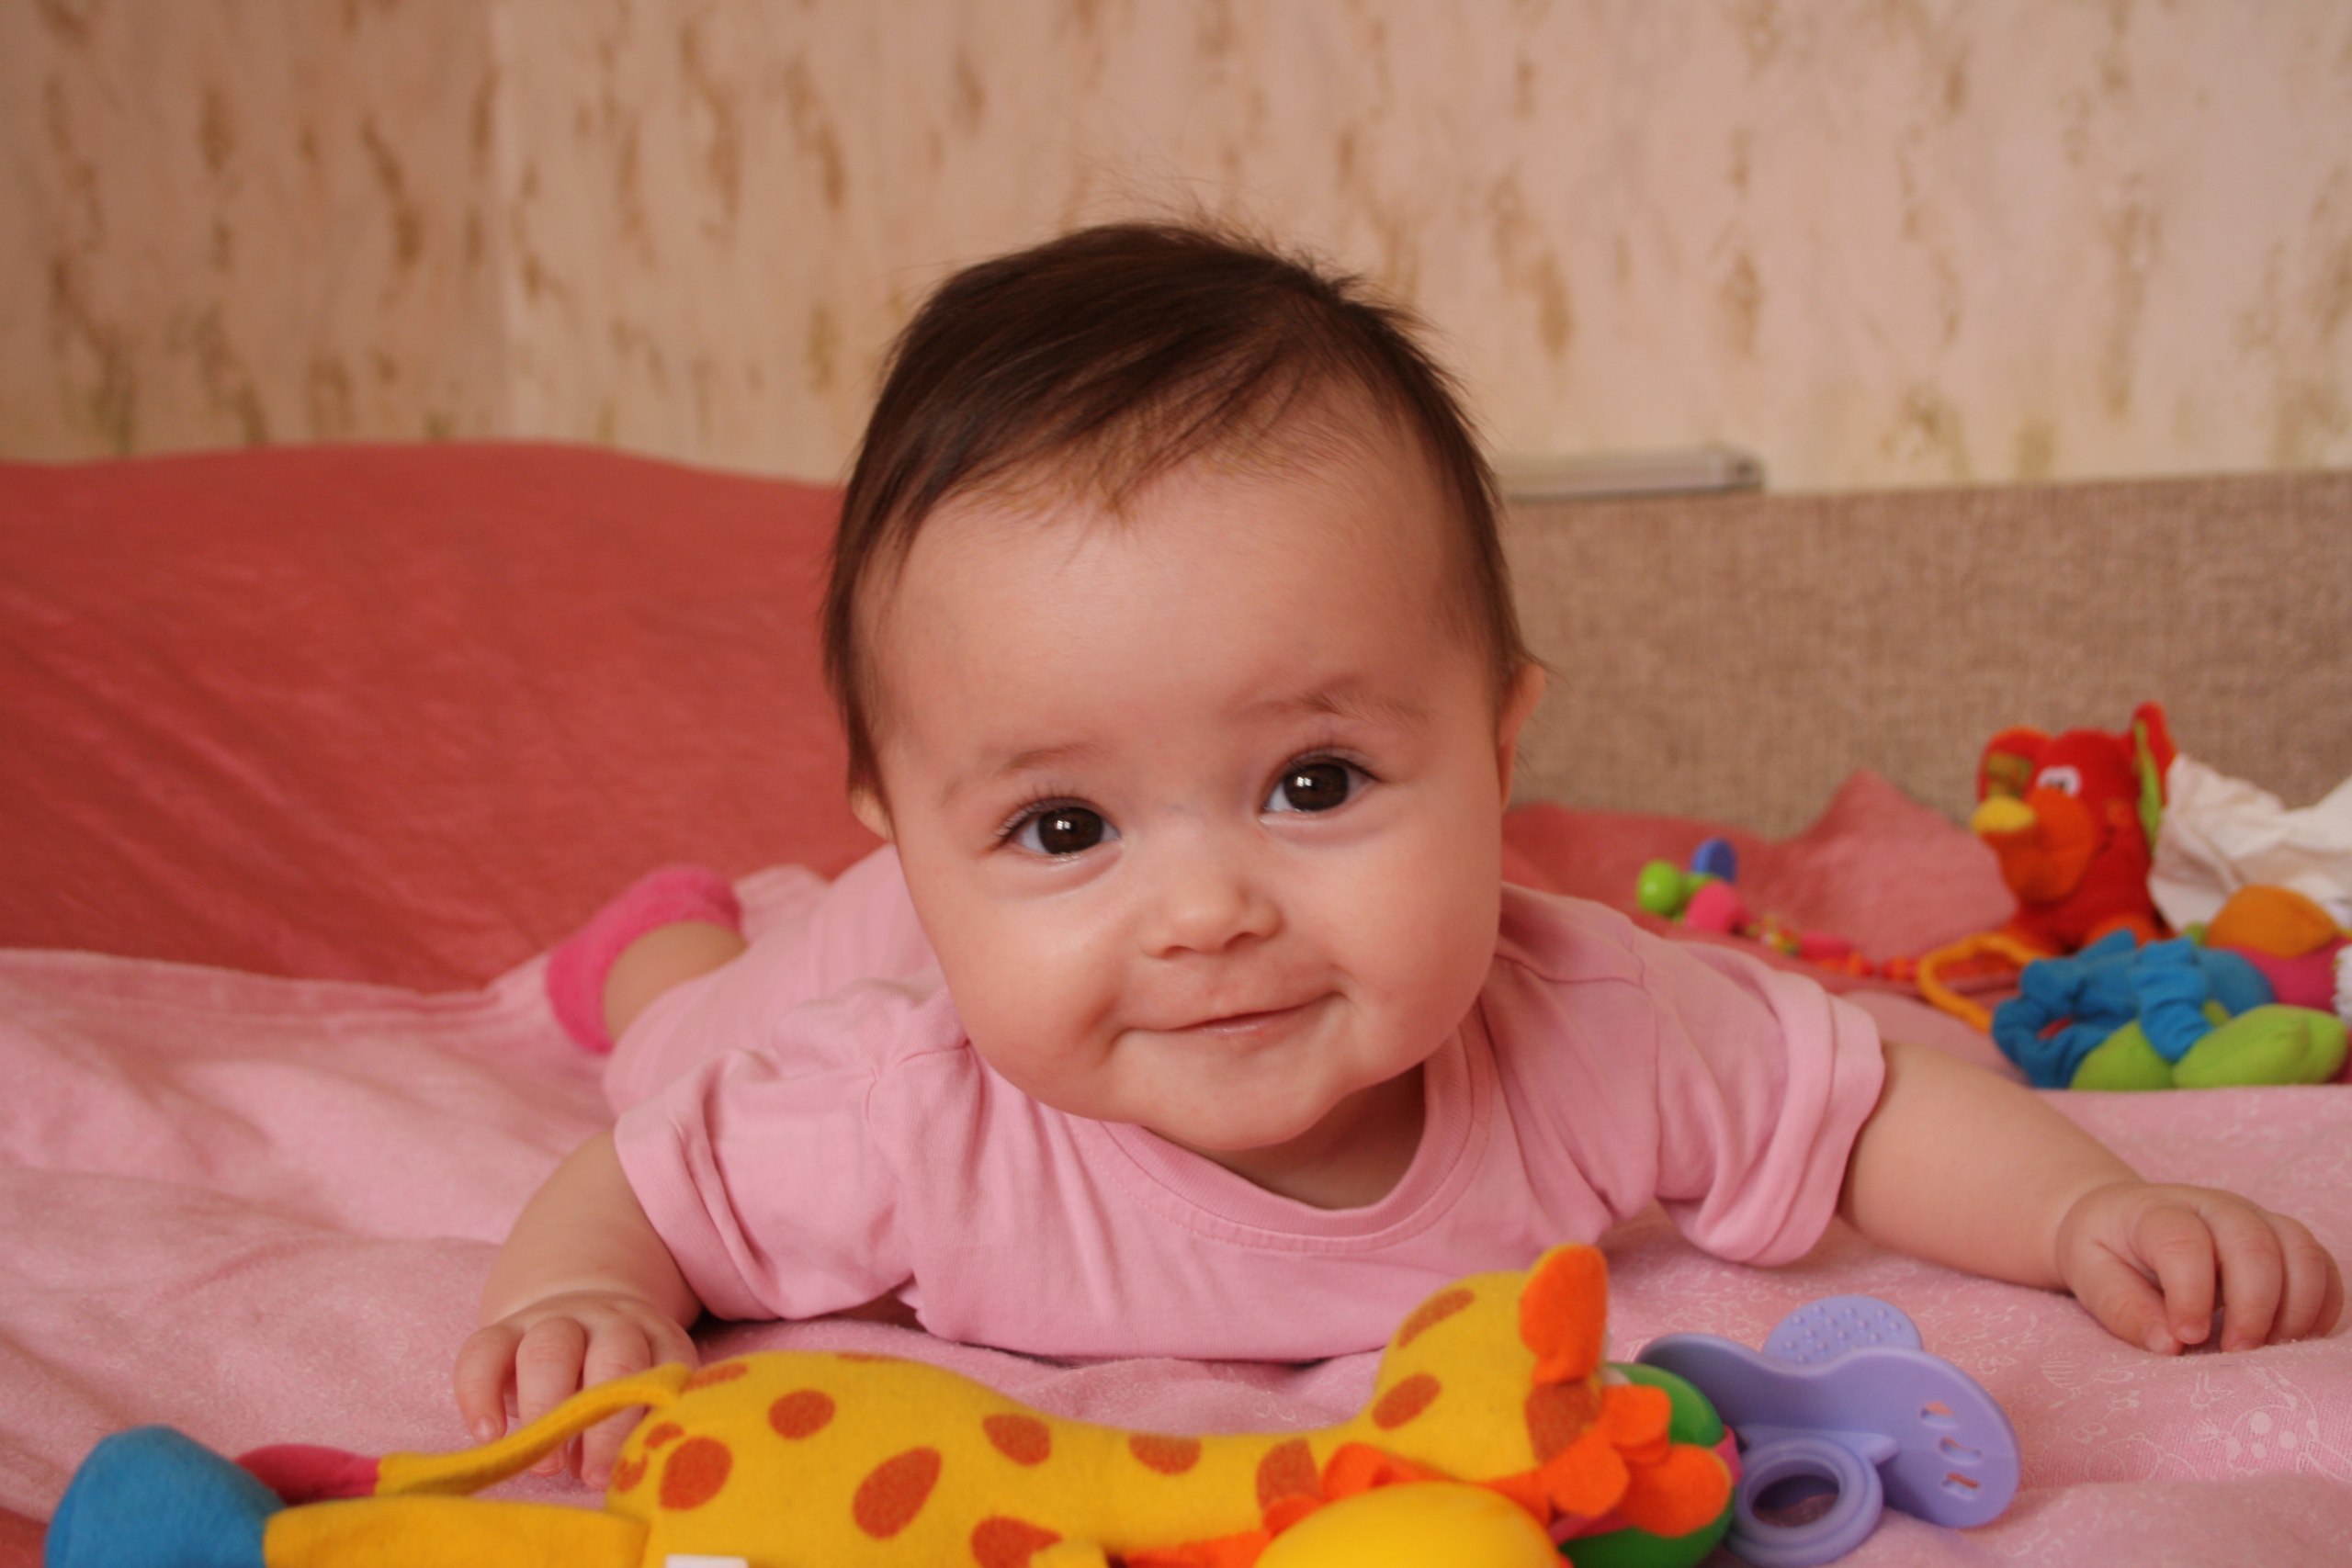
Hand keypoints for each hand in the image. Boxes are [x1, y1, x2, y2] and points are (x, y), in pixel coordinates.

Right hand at [453, 1290, 698, 1484]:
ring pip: (549, 1351)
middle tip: (593, 1477)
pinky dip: (480, 1393)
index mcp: (653, 1335)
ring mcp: (554, 1319)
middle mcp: (607, 1321)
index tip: (633, 1467)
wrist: (579, 1308)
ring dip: (546, 1410)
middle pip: (613, 1359)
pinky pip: (484, 1351)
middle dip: (603, 1423)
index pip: (664, 1368)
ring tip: (545, 1465)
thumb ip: (637, 1420)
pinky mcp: (504, 1328)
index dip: (652, 1417)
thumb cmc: (614, 1373)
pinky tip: (489, 1436)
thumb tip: (614, 1473)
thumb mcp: (640, 1386)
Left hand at [2055, 1180, 2343, 1353]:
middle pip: (2254, 1243)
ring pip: (2300, 1251)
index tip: (2187, 1336)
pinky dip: (2321, 1306)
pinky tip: (2293, 1338)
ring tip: (2266, 1349)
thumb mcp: (2087, 1275)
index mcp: (2156, 1211)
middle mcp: (2213, 1207)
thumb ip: (2122, 1307)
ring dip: (2296, 1308)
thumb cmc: (2104, 1251)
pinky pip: (2322, 1267)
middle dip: (2254, 1306)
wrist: (2120, 1220)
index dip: (2190, 1292)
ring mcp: (2255, 1219)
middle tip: (2235, 1353)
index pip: (2183, 1240)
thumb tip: (2169, 1344)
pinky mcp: (2283, 1240)